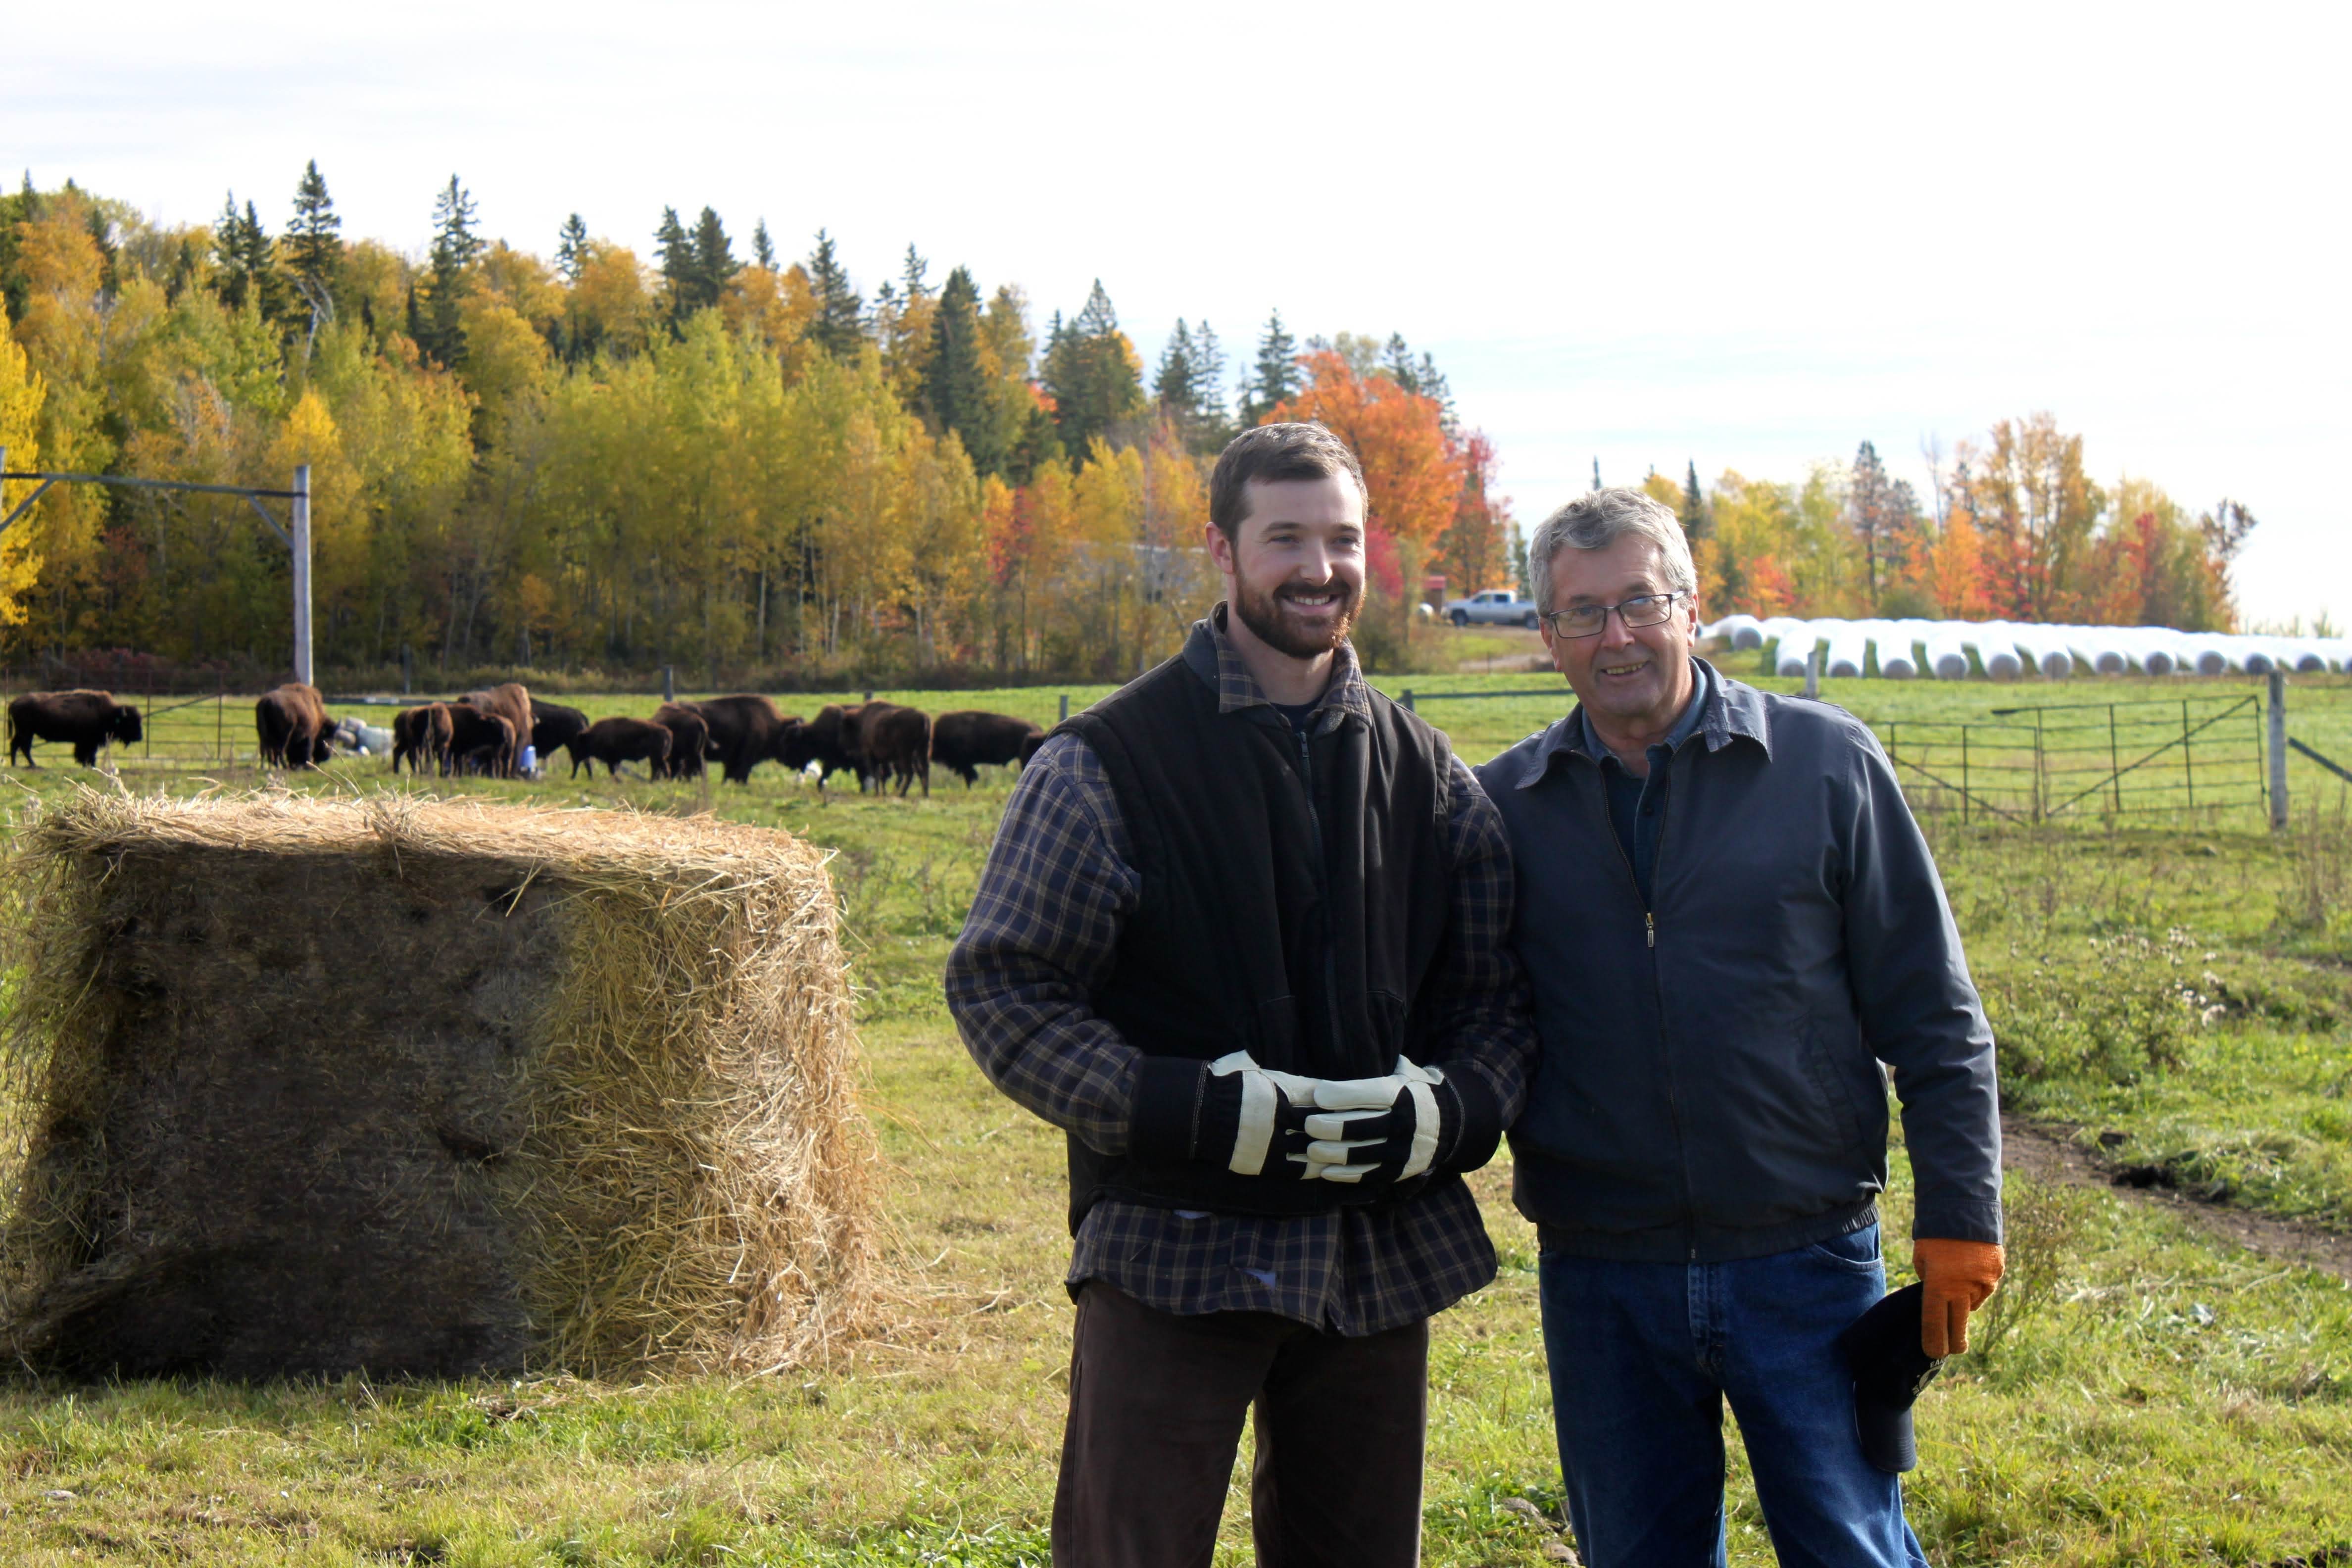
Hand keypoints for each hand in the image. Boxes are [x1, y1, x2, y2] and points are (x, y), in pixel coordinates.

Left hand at [1283, 1057, 1449, 1183]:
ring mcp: (1401, 1150)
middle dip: (1327, 1126)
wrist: (1453, 1124)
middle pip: (1357, 1127)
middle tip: (1307, 1125)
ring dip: (1330, 1153)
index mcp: (1401, 1095)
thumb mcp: (1406, 1072)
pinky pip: (1367, 1175)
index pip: (1367, 1094)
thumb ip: (1381, 1064)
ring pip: (1358, 1154)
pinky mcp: (1398, 1171)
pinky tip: (1325, 1169)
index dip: (1339, 1095)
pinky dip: (1344, 1174)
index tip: (1317, 1095)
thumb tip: (1349, 1044)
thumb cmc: (1415, 1092)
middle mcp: (1403, 1123)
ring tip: (1310, 1148)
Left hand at [1912, 1238, 2004, 1355]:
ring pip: (1973, 1303)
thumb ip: (1930, 1283)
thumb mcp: (1922, 1260)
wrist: (1964, 1207)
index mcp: (1938, 1286)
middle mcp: (1963, 1289)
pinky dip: (1977, 1286)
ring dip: (1965, 1302)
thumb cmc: (1934, 1234)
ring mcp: (1983, 1283)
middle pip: (1959, 1325)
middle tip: (1954, 1349)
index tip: (1933, 1353)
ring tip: (1957, 1282)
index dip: (1934, 1341)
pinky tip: (1970, 1271)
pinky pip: (1985, 1288)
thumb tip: (1941, 1298)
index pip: (1935, 1323)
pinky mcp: (1997, 1273)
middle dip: (1955, 1341)